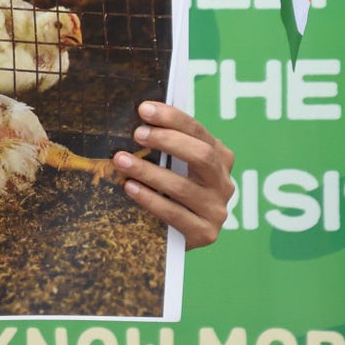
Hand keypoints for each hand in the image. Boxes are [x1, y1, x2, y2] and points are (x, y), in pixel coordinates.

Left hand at [111, 101, 234, 249]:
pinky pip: (174, 214)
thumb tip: (138, 119)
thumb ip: (166, 145)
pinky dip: (149, 199)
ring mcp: (217, 210)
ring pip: (182, 186)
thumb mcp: (173, 164)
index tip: (144, 109)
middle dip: (166, 141)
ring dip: (148, 171)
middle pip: (200, 155)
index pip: (198, 131)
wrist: (176, 235)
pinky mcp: (205, 233)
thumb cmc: (169, 190)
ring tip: (121, 160)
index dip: (172, 118)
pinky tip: (130, 187)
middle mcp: (223, 182)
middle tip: (137, 134)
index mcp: (220, 157)